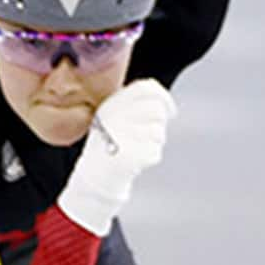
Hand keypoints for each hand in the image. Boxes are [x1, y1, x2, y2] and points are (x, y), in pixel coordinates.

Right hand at [55, 79, 176, 236]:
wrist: (94, 176)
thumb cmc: (108, 144)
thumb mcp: (114, 117)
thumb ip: (135, 102)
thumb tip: (164, 100)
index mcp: (110, 104)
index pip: (145, 88)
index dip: (163, 96)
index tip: (171, 109)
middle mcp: (114, 117)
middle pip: (156, 110)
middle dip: (159, 123)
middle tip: (148, 135)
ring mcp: (121, 136)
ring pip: (158, 132)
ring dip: (154, 142)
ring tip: (138, 147)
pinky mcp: (130, 155)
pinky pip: (155, 151)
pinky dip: (150, 157)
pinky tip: (136, 160)